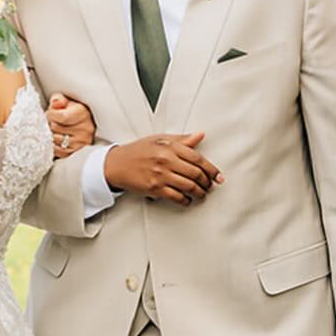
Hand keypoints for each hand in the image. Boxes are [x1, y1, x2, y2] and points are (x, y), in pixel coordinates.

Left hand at [46, 93, 95, 158]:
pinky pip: (57, 150)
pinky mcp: (75, 151)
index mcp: (83, 113)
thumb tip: (55, 102)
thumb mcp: (65, 101)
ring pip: (55, 139)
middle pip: (56, 128)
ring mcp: (81, 142)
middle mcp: (85, 129)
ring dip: (50, 134)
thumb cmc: (71, 110)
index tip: (49, 113)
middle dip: (49, 123)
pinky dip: (53, 144)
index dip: (51, 114)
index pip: (63, 117)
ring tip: (53, 128)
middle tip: (50, 121)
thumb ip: (58, 99)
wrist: (80, 122)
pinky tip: (55, 137)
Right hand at [103, 132, 222, 204]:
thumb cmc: (138, 150)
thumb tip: (200, 135)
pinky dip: (185, 200)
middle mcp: (166, 160)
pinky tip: (188, 200)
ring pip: (189, 186)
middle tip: (210, 186)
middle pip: (196, 174)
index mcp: (170, 147)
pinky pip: (176, 197)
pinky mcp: (155, 188)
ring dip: (199, 193)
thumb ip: (182, 140)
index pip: (198, 159)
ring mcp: (160, 175)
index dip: (212, 169)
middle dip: (207, 182)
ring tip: (202, 194)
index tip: (218, 176)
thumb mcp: (159, 140)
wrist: (117, 164)